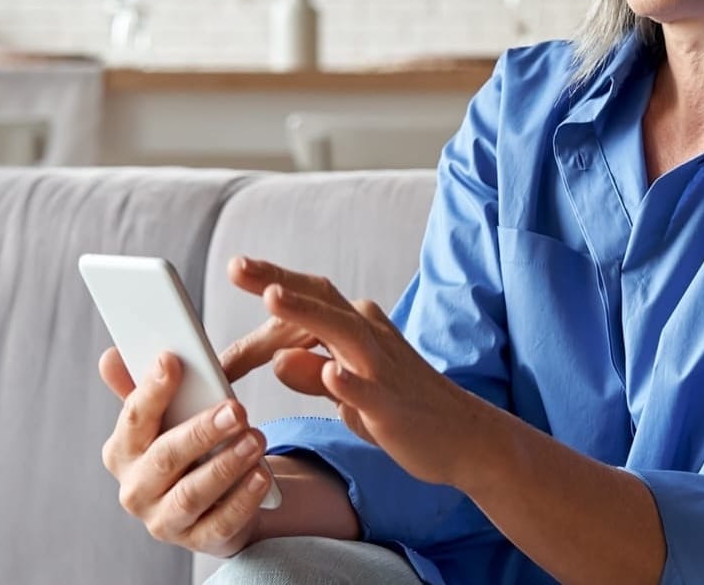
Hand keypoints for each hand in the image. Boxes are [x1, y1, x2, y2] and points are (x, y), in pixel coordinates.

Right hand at [97, 349, 273, 559]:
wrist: (211, 503)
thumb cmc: (185, 451)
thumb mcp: (166, 419)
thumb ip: (143, 389)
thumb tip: (111, 357)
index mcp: (122, 452)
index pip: (133, 419)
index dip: (152, 390)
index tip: (172, 360)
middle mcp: (135, 490)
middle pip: (165, 458)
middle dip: (201, 431)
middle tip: (236, 409)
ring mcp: (163, 520)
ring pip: (191, 494)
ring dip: (225, 465)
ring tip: (255, 439)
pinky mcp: (198, 540)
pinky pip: (220, 523)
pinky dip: (242, 500)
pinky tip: (261, 476)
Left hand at [228, 256, 487, 486]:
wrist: (466, 437)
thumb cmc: (402, 410)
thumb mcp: (347, 391)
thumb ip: (312, 373)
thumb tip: (277, 359)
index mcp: (358, 328)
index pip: (310, 299)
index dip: (271, 285)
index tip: (238, 268)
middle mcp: (370, 337)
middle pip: (321, 300)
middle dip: (278, 281)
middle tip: (238, 266)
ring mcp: (383, 369)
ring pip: (342, 332)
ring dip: (307, 313)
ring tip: (272, 297)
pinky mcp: (392, 405)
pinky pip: (368, 391)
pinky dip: (348, 381)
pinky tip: (329, 373)